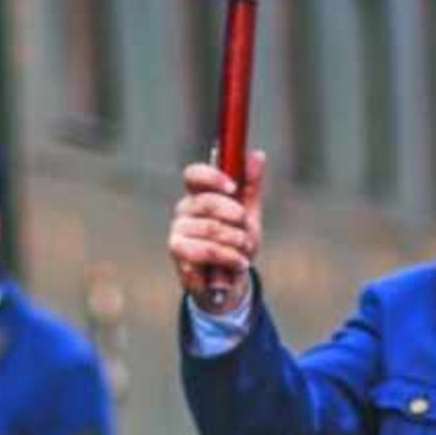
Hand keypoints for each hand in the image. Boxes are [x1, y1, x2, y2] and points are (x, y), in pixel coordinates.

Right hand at [167, 150, 265, 314]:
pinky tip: (238, 263)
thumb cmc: (236, 243)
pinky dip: (229, 257)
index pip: (194, 175)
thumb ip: (251, 184)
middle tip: (246, 227)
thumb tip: (257, 154)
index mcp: (199, 195)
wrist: (231, 280)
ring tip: (245, 251)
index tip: (232, 187)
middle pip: (206, 202)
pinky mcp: (178, 252)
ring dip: (236, 241)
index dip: (212, 177)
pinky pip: (205, 250)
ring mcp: (178, 231)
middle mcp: (184, 210)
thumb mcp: (249, 213)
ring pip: (210, 229)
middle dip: (234, 216)